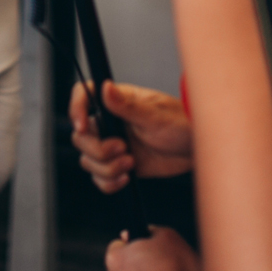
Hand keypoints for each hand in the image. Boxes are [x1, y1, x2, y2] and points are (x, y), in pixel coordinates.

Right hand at [70, 81, 192, 193]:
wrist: (194, 150)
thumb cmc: (181, 124)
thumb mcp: (155, 115)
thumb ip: (127, 105)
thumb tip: (106, 88)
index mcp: (116, 103)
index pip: (84, 96)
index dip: (76, 109)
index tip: (82, 126)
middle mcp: (111, 123)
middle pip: (82, 136)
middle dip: (98, 149)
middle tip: (123, 149)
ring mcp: (113, 145)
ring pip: (88, 160)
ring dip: (106, 168)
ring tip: (131, 163)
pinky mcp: (119, 164)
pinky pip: (100, 177)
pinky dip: (109, 182)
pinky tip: (126, 178)